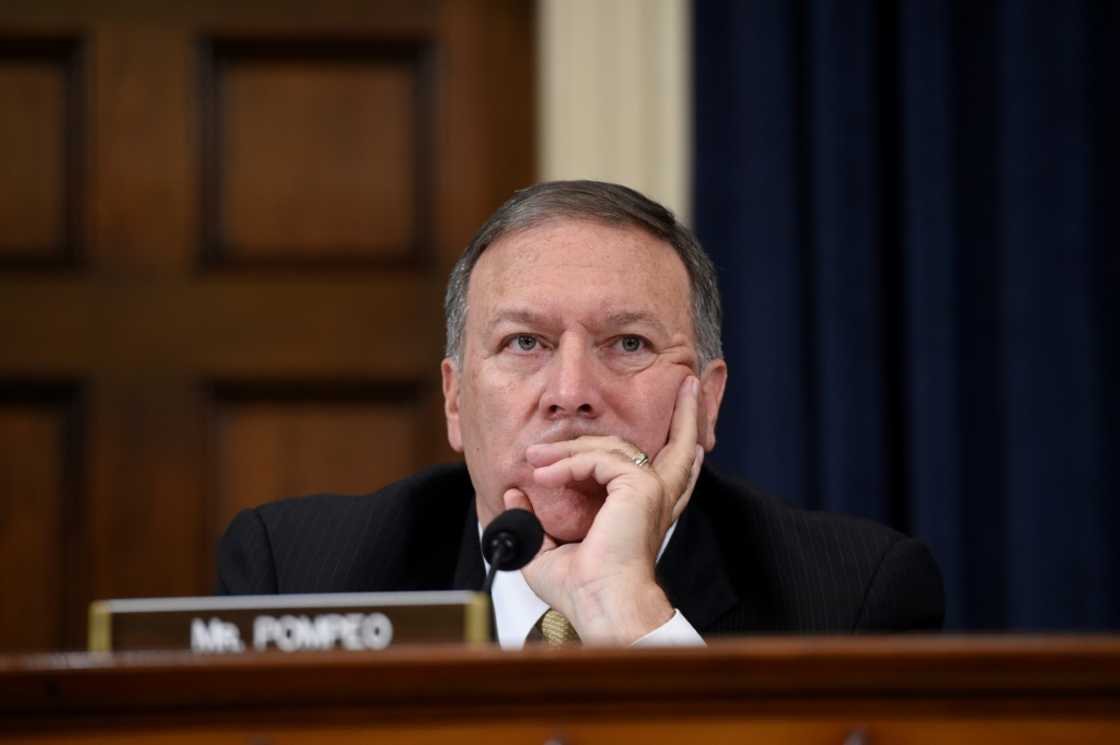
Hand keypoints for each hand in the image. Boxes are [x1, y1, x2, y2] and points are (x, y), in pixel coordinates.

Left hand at [503, 375, 704, 643]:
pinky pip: (596, 458)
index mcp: (646, 511)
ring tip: (535, 455)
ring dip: (569, 446)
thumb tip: (512, 494)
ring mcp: (651, 489)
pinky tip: (543, 474)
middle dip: (685, 413)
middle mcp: (657, 496)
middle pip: (680, 444)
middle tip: (686, 385)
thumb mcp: (546, 549)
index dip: (619, 453)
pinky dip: (566, 463)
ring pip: (612, 445)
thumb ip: (532, 520)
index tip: (611, 445)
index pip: (659, 468)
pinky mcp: (638, 486)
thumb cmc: (582, 590)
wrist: (602, 605)